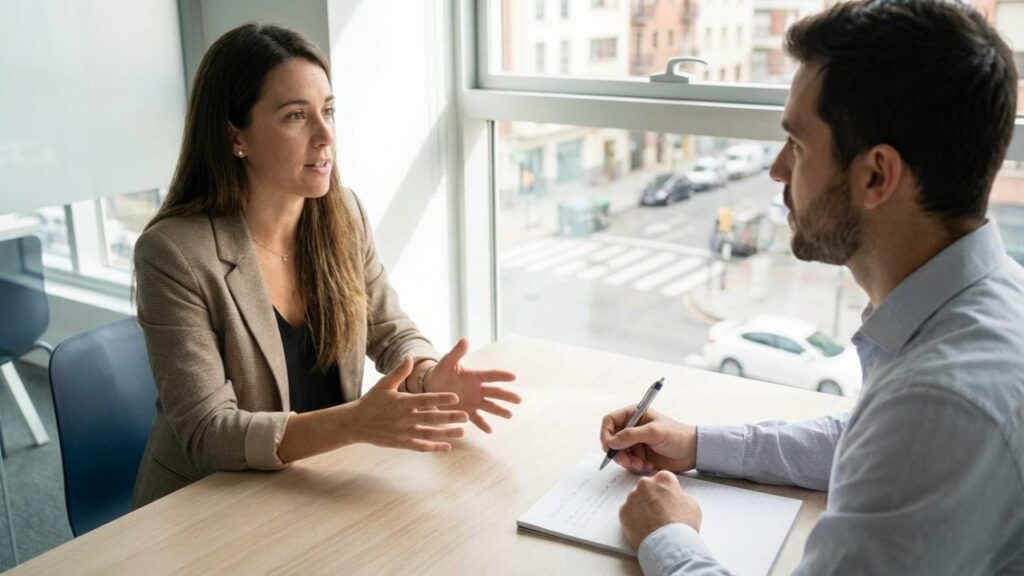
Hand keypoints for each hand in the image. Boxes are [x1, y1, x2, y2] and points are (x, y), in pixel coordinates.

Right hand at [350, 356, 468, 451]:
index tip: (456, 398)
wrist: (355, 423)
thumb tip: (410, 356)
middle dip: (449, 418)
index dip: (440, 399)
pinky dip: (434, 447)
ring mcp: (403, 432)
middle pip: (430, 418)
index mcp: (402, 402)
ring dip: (446, 434)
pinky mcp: (401, 443)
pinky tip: (447, 446)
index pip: (425, 400)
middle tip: (466, 416)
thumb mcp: (384, 384)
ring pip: (428, 434)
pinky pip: (420, 446)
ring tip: (462, 432)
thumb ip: (399, 372)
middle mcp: (404, 418)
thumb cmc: (371, 401)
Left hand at [424, 338, 521, 432]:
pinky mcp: (466, 411)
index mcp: (474, 376)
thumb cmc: (440, 372)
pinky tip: (490, 431)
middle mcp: (477, 389)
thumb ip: (456, 353)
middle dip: (507, 396)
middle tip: (518, 400)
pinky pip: (476, 419)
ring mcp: (473, 401)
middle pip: (495, 392)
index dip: (502, 376)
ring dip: (500, 411)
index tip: (513, 377)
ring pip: (489, 406)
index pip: (491, 375)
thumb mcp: (447, 362)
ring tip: (510, 415)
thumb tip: (465, 339)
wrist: (430, 387)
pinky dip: (483, 425)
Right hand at [600, 407, 696, 473]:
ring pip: (619, 453)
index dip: (606, 433)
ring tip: (641, 464)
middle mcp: (632, 428)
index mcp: (634, 415)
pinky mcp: (639, 455)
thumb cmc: (677, 436)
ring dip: (627, 461)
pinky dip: (635, 466)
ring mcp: (635, 443)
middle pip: (611, 440)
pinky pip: (628, 463)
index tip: (608, 446)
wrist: (692, 452)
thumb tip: (612, 441)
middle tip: (627, 460)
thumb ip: (631, 435)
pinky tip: (647, 465)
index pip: (610, 421)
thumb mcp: (654, 432)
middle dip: (617, 452)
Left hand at [620, 471, 701, 549]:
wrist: (668, 544)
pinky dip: (633, 518)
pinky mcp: (623, 511)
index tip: (667, 499)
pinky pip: (628, 512)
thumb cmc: (682, 525)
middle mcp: (645, 484)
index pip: (663, 479)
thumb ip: (679, 496)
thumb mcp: (691, 505)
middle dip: (652, 498)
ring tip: (652, 523)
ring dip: (642, 508)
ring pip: (636, 499)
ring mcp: (632, 497)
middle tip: (659, 513)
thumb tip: (674, 498)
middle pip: (647, 488)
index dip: (666, 491)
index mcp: (663, 479)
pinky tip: (643, 527)